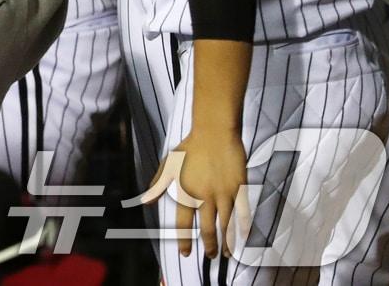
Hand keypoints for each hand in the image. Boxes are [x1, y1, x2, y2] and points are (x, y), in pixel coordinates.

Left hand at [144, 129, 250, 259]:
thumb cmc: (190, 148)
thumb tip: (145, 202)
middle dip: (209, 246)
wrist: (214, 132)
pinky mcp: (239, 189)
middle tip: (209, 256)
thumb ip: (158, 186)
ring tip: (225, 254)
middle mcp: (205, 197)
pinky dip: (242, 229)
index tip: (185, 253)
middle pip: (208, 229)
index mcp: (186, 192)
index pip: (183, 223)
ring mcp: (224, 194)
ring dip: (226, 242)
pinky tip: (241, 237)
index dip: (184, 240)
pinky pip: (243, 214)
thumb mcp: (168, 165)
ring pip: (226, 225)